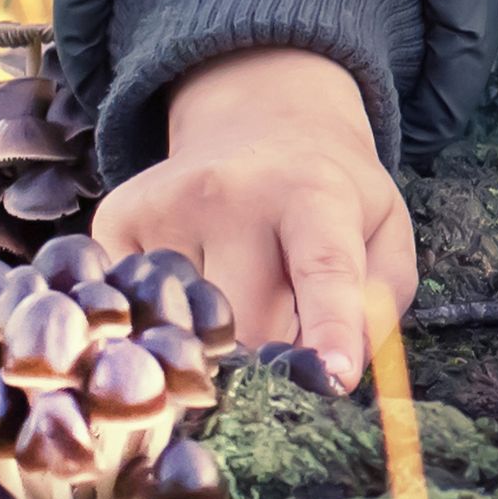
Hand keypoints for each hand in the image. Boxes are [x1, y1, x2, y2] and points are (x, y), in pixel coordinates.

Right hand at [89, 47, 415, 394]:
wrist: (260, 120)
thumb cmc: (329, 194)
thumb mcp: (383, 229)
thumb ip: (380, 300)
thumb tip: (338, 374)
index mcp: (315, 193)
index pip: (325, 268)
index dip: (331, 327)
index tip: (335, 378)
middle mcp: (232, 193)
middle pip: (249, 326)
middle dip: (272, 348)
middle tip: (286, 313)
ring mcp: (165, 207)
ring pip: (189, 328)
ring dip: (218, 333)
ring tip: (240, 284)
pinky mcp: (114, 223)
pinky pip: (138, 311)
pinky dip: (169, 315)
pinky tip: (195, 276)